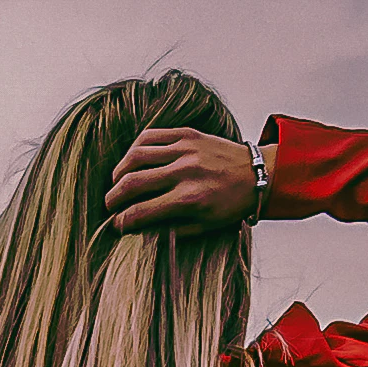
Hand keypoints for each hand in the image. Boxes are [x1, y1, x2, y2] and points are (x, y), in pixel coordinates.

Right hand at [104, 123, 258, 234]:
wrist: (258, 173)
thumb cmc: (231, 204)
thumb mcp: (205, 226)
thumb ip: (172, 231)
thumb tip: (140, 233)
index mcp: (189, 199)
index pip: (141, 211)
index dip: (122, 221)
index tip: (116, 225)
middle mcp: (184, 172)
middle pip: (132, 182)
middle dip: (113, 197)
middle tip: (109, 205)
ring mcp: (185, 149)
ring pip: (135, 156)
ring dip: (119, 172)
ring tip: (117, 182)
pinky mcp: (187, 134)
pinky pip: (149, 137)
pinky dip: (134, 149)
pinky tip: (132, 161)